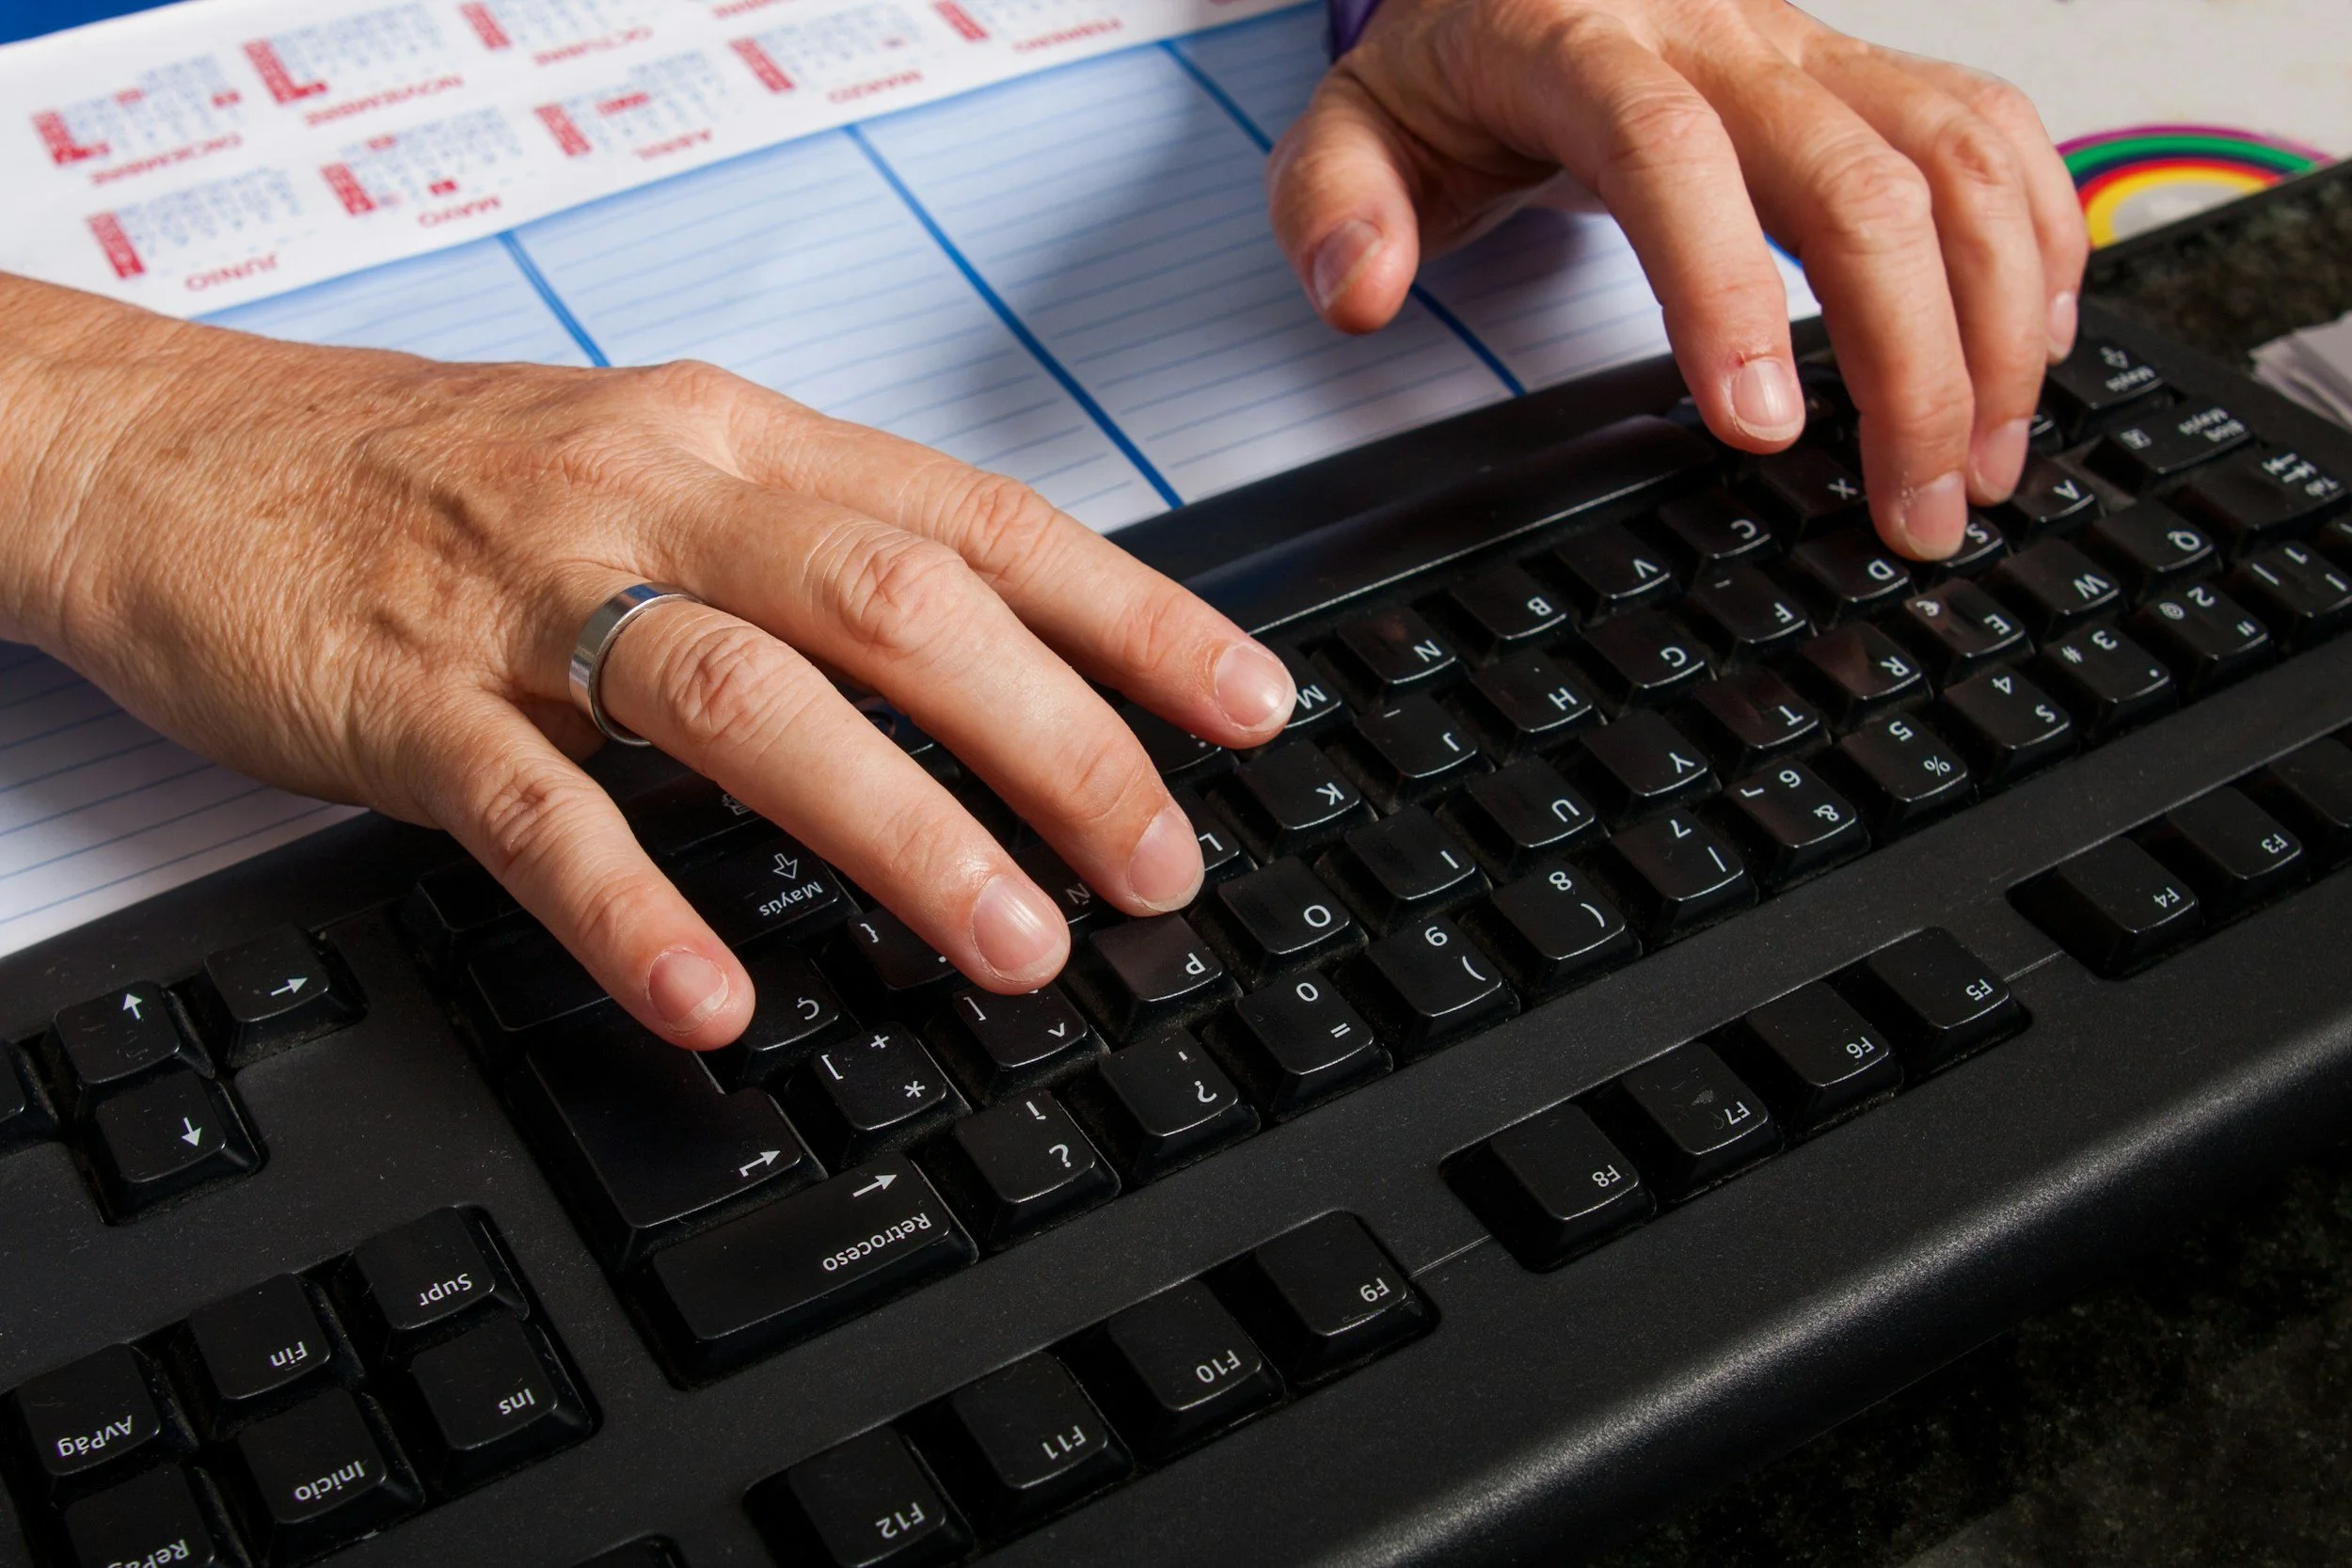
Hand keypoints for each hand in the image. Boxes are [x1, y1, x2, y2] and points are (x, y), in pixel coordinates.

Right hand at [0, 275, 1293, 1047]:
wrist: (170, 452)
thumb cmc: (437, 475)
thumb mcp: (653, 469)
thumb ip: (809, 553)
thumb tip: (998, 663)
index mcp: (736, 444)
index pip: (979, 518)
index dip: (1132, 614)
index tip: (1247, 705)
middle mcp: (658, 499)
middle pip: (898, 604)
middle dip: (1054, 740)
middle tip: (1155, 865)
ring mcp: (530, 597)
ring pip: (748, 699)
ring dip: (902, 828)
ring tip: (1014, 943)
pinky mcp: (405, 697)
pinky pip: (537, 810)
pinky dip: (638, 906)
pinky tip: (716, 996)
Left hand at [1269, 0, 2088, 558]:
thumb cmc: (1452, 69)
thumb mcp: (1351, 124)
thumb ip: (1333, 204)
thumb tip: (1360, 289)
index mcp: (1582, 45)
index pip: (1669, 156)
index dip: (1726, 290)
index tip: (1763, 428)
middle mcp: (1723, 40)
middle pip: (1859, 179)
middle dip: (1912, 359)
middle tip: (1913, 510)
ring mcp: (1814, 52)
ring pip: (1958, 158)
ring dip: (1997, 320)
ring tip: (1984, 466)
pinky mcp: (1869, 75)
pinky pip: (1995, 133)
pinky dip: (2038, 241)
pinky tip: (2034, 350)